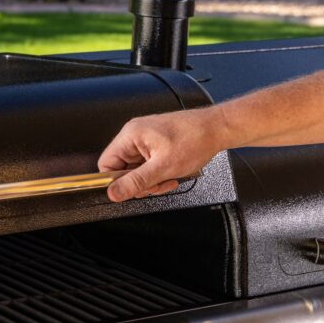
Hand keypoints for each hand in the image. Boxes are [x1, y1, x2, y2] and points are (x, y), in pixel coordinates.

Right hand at [98, 107, 225, 201]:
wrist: (217, 129)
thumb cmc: (195, 139)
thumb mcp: (163, 167)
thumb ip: (136, 182)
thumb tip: (113, 193)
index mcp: (130, 135)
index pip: (106, 164)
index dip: (117, 181)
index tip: (132, 188)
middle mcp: (134, 135)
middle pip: (122, 169)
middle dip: (140, 182)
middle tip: (156, 184)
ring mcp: (145, 140)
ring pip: (136, 170)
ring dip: (151, 180)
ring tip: (168, 177)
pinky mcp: (155, 145)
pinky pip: (147, 166)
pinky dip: (158, 174)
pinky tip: (170, 173)